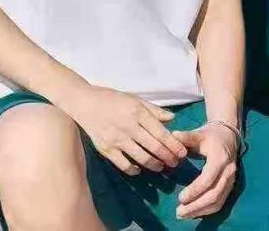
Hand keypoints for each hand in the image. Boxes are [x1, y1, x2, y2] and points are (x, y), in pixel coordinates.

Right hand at [69, 86, 187, 175]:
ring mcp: (117, 140)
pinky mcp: (106, 150)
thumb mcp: (135, 99)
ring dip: (154, 165)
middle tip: (175, 163)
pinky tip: (139, 168)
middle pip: (154, 147)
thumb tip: (172, 118)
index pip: (160, 133)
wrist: (85, 103)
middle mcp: (129, 127)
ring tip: (161, 166)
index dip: (173, 145)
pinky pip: (124, 165)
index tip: (182, 152)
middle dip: (168, 157)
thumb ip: (153, 110)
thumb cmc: (112, 98)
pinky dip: (134, 169)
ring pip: (141, 158)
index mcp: (138, 113)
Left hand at [172, 123, 238, 219]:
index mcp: (220, 158)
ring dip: (201, 211)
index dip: (195, 190)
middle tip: (179, 212)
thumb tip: (172, 136)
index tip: (180, 198)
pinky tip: (195, 212)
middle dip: (196, 206)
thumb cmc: (210, 135)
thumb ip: (186, 137)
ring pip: (218, 202)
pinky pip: (220, 202)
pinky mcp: (230, 186)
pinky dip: (207, 210)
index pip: (208, 179)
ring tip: (184, 214)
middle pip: (214, 195)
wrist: (228, 135)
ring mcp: (231, 180)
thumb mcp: (198, 133)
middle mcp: (228, 171)